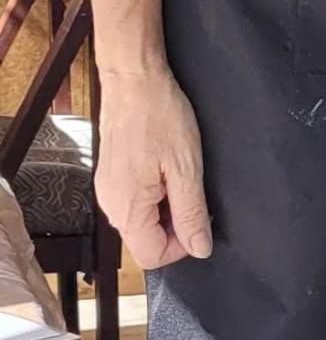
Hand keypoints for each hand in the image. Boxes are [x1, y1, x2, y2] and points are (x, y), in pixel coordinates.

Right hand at [95, 65, 211, 267]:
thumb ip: (191, 213)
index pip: (152, 256)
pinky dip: (157, 194)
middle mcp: (111, 205)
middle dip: (176, 226)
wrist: (134, 82)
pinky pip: (136, 201)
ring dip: (167, 209)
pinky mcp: (112, 177)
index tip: (201, 220)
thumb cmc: (160, 117)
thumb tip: (200, 248)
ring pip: (142, 221)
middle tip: (195, 192)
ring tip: (181, 175)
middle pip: (145, 240)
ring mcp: (109, 191)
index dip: (183, 246)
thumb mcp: (186, 168)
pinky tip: (168, 168)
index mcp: (127, 209)